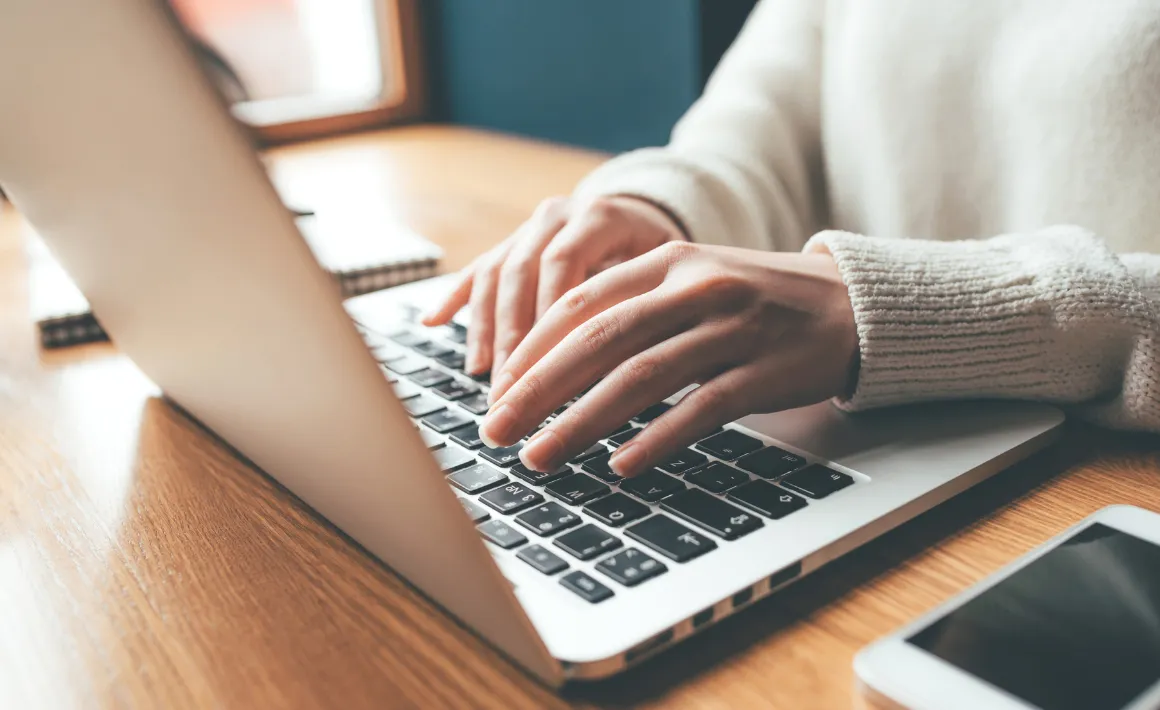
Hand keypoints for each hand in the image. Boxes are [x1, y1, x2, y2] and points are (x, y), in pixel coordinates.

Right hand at [422, 195, 686, 376]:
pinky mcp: (511, 243)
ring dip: (485, 328)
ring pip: (496, 274)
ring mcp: (530, 227)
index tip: (544, 368)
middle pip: (522, 272)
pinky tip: (431, 323)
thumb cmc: (664, 259)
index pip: (564, 264)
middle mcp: (559, 215)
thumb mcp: (666, 273)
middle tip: (509, 389)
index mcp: (600, 216)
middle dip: (512, 336)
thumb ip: (642, 304)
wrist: (647, 215)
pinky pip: (477, 269)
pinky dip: (454, 298)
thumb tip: (627, 369)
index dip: (549, 316)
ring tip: (482, 374)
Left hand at [477, 241, 858, 475]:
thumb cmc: (756, 301)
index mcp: (668, 261)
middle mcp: (696, 287)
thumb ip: (632, 308)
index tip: (496, 389)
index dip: (532, 349)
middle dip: (538, 390)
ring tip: (540, 456)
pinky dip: (656, 438)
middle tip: (496, 430)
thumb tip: (552, 360)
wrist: (850, 305)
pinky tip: (621, 465)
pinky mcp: (765, 371)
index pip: (581, 303)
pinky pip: (700, 408)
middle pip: (600, 339)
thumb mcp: (692, 283)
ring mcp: (732, 328)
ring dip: (582, 422)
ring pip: (641, 376)